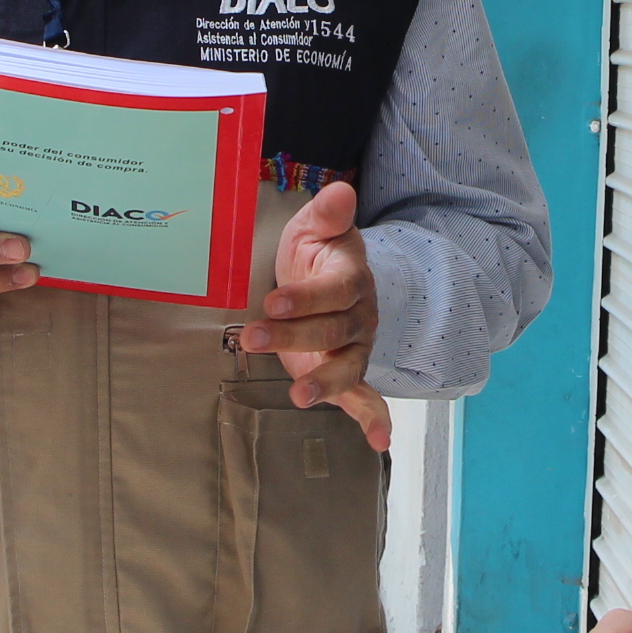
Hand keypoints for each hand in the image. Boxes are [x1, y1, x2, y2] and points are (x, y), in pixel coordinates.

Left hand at [241, 180, 387, 446]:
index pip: (333, 291)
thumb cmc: (315, 252)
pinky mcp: (348, 372)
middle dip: (294, 336)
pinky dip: (373, 419)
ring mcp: (356, 348)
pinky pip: (367, 398)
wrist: (329, 278)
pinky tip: (378, 442)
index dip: (306, 298)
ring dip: (325, 383)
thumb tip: (340, 190)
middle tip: (253, 336)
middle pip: (332, 331)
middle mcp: (359, 316)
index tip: (275, 302)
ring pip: (347, 368)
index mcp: (351, 278)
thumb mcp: (315, 227)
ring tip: (300, 395)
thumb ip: (327, 213)